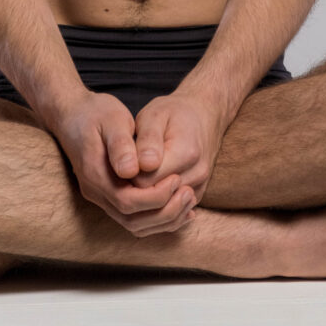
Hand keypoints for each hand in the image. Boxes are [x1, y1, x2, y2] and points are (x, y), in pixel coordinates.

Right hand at [53, 90, 196, 237]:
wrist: (73, 114)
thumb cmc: (95, 112)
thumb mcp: (111, 119)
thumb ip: (120, 144)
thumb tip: (131, 171)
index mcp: (95, 174)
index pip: (128, 202)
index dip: (156, 196)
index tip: (177, 179)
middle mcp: (96, 191)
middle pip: (132, 220)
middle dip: (164, 212)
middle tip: (189, 193)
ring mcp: (101, 196)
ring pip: (133, 224)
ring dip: (163, 218)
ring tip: (188, 200)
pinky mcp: (109, 194)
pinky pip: (133, 216)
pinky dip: (157, 216)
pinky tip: (178, 205)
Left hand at [129, 91, 225, 209]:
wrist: (204, 115)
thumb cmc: (175, 112)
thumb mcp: (156, 114)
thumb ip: (148, 140)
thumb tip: (142, 166)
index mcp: (185, 153)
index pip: (144, 182)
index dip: (126, 176)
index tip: (121, 162)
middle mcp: (196, 174)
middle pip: (154, 201)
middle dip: (133, 191)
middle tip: (125, 171)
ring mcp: (199, 186)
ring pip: (162, 211)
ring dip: (144, 201)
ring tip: (135, 178)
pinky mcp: (198, 194)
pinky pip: (172, 213)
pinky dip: (156, 207)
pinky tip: (147, 188)